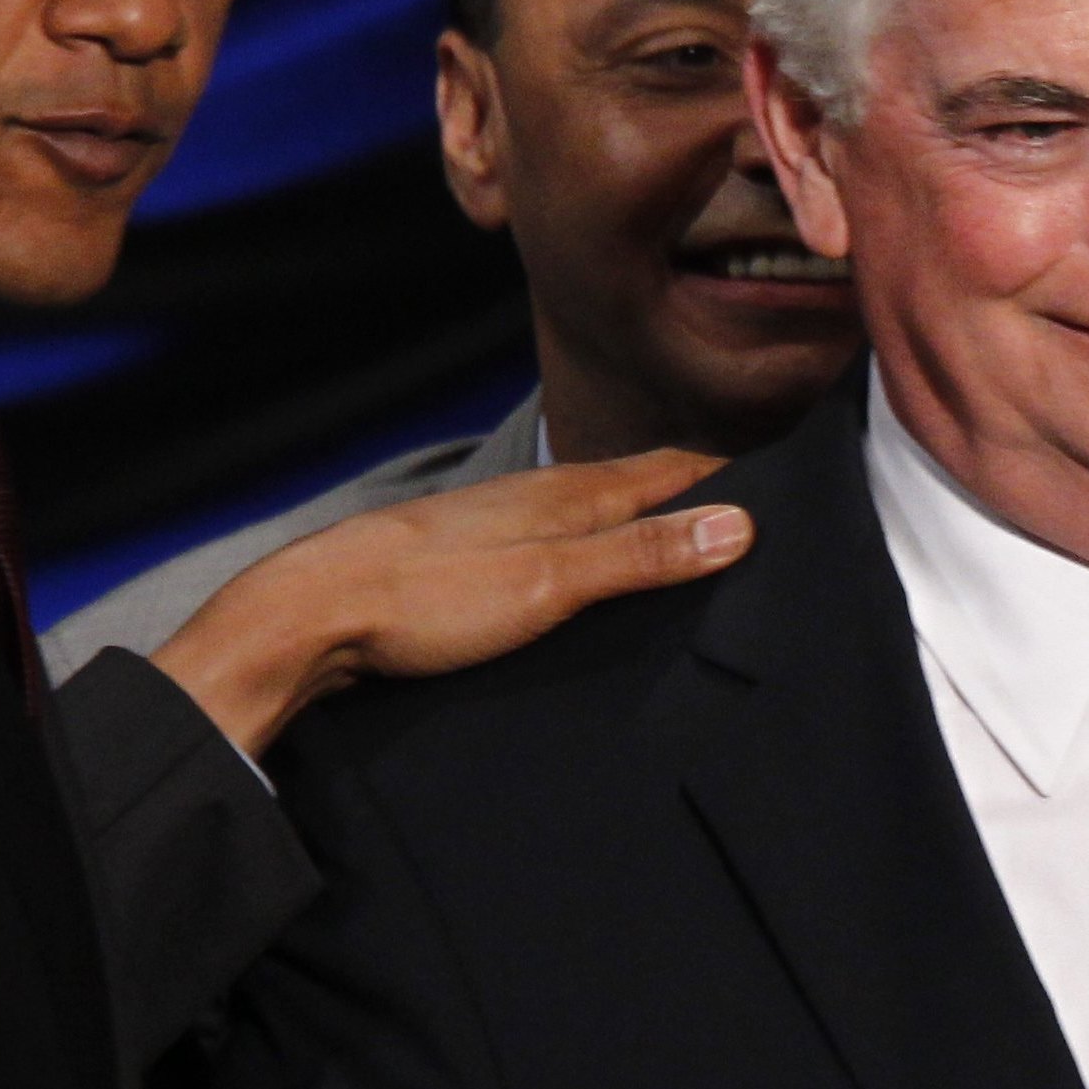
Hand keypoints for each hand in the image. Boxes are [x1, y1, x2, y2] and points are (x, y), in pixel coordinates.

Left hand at [152, 449, 756, 757]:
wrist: (307, 617)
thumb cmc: (425, 597)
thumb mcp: (549, 583)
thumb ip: (640, 556)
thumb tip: (739, 523)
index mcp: (560, 496)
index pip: (665, 471)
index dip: (723, 475)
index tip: (781, 481)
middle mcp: (529, 501)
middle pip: (629, 489)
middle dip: (688, 496)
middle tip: (748, 508)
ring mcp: (494, 529)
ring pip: (587, 516)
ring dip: (637, 523)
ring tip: (682, 539)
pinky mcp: (466, 564)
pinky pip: (550, 546)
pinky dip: (590, 552)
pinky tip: (588, 574)